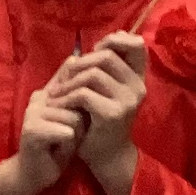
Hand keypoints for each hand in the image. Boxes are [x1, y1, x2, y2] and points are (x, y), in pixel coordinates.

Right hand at [0, 74, 85, 194]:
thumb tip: (94, 90)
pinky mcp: (32, 129)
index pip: (75, 84)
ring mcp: (33, 112)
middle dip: (81, 124)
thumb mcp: (74, 121)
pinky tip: (57, 150)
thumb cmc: (58, 147)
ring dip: (75, 135)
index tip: (78, 123)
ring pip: (74, 118)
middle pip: (79, 103)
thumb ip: (79, 104)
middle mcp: (38, 97)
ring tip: (62, 143)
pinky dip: (68, 144)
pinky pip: (66, 132)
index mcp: (48, 91)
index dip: (84, 104)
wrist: (34, 174)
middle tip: (67, 137)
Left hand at [68, 31, 148, 194]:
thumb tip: (107, 39)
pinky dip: (66, 97)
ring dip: (69, 81)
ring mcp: (127, 101)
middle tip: (65, 76)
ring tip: (57, 92)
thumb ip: (107, 67)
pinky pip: (83, 94)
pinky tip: (59, 104)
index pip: (137, 45)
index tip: (94, 50)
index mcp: (138, 78)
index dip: (114, 40)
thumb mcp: (106, 89)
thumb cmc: (101, 119)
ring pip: (92, 74)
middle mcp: (138, 87)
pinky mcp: (112, 114)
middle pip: (106, 56)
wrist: (106, 155)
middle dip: (80, 62)